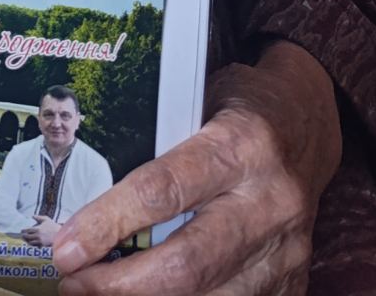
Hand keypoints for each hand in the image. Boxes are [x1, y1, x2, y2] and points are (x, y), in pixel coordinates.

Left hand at [21, 215, 60, 246]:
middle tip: (22, 235)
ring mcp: (40, 241)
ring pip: (30, 242)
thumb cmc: (53, 226)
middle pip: (27, 237)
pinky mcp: (42, 246)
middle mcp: (37, 236)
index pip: (27, 230)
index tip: (21, 231)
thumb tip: (32, 216)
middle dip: (24, 236)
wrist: (59, 234)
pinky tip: (32, 243)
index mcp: (37, 229)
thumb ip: (38, 217)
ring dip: (28, 241)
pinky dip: (33, 245)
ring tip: (26, 239)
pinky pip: (35, 246)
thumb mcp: (46, 219)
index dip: (23, 231)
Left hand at [52, 41, 341, 294]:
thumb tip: (86, 199)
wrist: (308, 124)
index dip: (109, 223)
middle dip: (120, 284)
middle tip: (72, 282)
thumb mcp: (200, 100)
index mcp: (243, 144)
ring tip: (98, 294)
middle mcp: (269, 201)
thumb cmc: (241, 108)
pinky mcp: (292, 280)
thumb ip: (157, 143)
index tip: (67, 246)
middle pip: (187, 262)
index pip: (165, 190)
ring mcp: (285, 249)